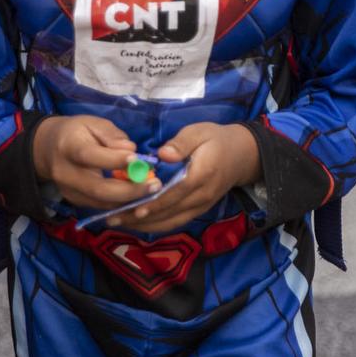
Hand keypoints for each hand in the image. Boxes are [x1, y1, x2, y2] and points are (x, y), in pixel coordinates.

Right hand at [32, 115, 152, 211]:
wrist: (47, 150)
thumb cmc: (76, 132)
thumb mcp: (93, 123)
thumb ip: (112, 135)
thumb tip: (130, 150)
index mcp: (68, 147)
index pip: (90, 156)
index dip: (114, 160)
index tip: (138, 160)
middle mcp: (66, 174)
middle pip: (98, 189)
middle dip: (130, 190)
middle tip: (156, 185)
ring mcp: (70, 192)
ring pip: (103, 203)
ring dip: (131, 200)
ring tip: (153, 191)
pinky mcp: (77, 203)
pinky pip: (102, 207)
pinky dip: (123, 204)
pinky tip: (140, 197)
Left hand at [110, 123, 260, 235]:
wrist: (242, 155)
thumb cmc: (216, 140)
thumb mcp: (200, 132)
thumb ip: (181, 143)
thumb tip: (163, 154)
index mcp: (201, 175)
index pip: (175, 193)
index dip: (154, 203)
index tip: (134, 208)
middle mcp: (201, 196)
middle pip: (168, 212)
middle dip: (140, 217)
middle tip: (113, 218)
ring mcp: (200, 206)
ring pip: (170, 222)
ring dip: (144, 225)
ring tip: (119, 222)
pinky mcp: (198, 210)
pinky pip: (175, 222)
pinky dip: (155, 225)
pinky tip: (136, 223)